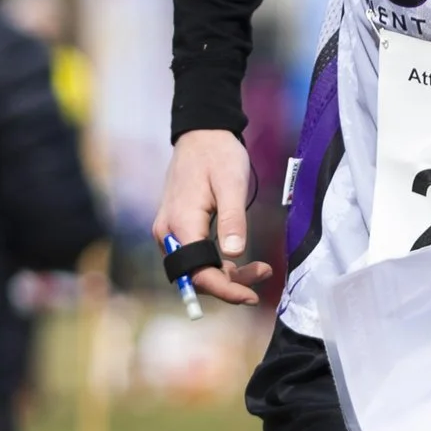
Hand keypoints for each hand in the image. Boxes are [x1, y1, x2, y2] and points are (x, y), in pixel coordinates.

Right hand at [152, 130, 272, 306]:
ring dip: (226, 274)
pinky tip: (241, 259)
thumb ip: (232, 220)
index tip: (250, 296)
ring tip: (260, 269)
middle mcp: (168, 232)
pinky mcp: (178, 227)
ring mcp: (171, 231)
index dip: (224, 289)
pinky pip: (196, 255)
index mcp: (180, 224)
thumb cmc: (218, 155)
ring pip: (197, 267)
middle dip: (229, 283)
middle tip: (262, 277)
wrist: (201, 133)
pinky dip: (218, 262)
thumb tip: (233, 254)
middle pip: (196, 274)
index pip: (198, 271)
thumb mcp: (231, 185)